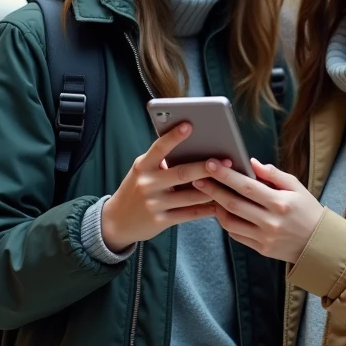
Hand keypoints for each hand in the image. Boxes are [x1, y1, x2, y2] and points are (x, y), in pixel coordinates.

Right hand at [100, 123, 218, 252]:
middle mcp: (147, 184)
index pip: (159, 148)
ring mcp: (154, 204)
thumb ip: (162, 161)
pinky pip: (189, 214)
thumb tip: (195, 149)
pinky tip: (220, 204)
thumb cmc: (136, 189)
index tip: (189, 125)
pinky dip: (207, 209)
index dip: (174, 136)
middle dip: (206, 167)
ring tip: (230, 182)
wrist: (116, 221)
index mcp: (143, 166)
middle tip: (226, 161)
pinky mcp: (160, 221)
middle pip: (182, 173)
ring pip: (191, 196)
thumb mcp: (143, 171)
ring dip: (212, 190)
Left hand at [194, 158, 323, 262]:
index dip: (226, 175)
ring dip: (216, 207)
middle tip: (197, 178)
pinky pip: (236, 235)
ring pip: (230, 222)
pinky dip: (226, 222)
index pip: (247, 186)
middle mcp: (270, 221)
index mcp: (280, 202)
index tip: (211, 164)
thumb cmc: (307, 210)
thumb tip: (251, 162)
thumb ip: (273, 174)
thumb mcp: (297, 187)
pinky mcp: (260, 249)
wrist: (319, 245)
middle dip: (212, 189)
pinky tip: (223, 211)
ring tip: (209, 196)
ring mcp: (264, 237)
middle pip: (233, 203)